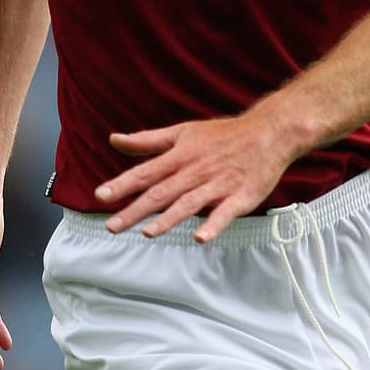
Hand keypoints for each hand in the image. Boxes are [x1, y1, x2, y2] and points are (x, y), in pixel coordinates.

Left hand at [95, 109, 297, 241]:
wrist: (269, 133)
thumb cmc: (222, 135)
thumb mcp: (182, 132)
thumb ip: (147, 140)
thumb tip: (114, 140)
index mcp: (180, 156)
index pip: (145, 172)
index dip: (122, 184)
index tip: (101, 196)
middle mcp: (196, 171)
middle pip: (161, 193)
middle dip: (135, 210)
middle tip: (112, 226)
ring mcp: (218, 185)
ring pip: (189, 204)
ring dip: (168, 219)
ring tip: (148, 233)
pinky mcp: (240, 198)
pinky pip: (225, 213)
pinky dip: (213, 225)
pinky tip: (200, 238)